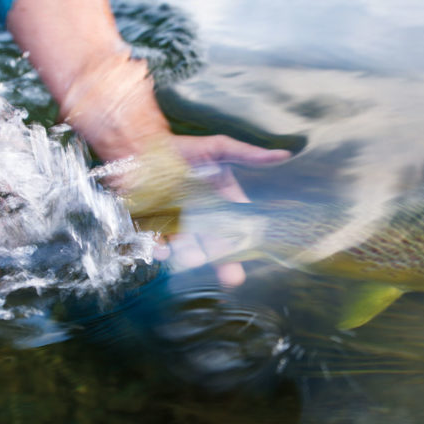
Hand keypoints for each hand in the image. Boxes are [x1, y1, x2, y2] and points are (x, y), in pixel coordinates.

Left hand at [154, 134, 290, 286]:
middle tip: (232, 278)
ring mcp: (175, 225)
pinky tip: (164, 251)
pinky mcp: (150, 228)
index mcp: (218, 205)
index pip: (235, 229)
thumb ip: (247, 155)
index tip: (250, 255)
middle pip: (214, 246)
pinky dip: (160, 249)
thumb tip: (284, 155)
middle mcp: (199, 219)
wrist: (140, 146)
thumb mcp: (218, 148)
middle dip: (223, 262)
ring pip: (188, 247)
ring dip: (192, 255)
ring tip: (195, 259)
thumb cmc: (182, 148)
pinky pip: (157, 244)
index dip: (242, 244)